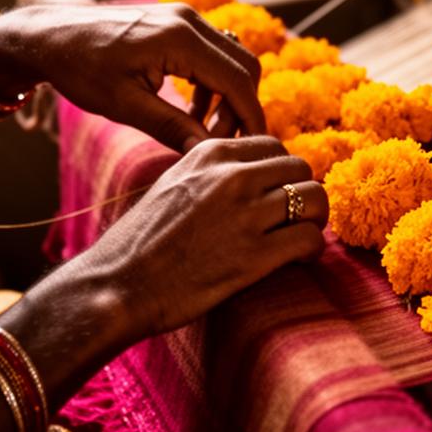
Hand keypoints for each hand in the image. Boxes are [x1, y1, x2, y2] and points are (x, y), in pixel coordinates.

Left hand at [0, 3, 264, 152]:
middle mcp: (189, 20)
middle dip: (241, 108)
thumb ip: (171, 126)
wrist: (50, 36)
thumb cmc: (80, 70)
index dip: (251, 117)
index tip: (255, 147)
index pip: (238, 80)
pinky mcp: (177, 22)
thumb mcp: (125, 105)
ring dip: (226, 97)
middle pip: (243, 67)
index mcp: (180, 38)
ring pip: (230, 60)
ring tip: (201, 131)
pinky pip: (211, 54)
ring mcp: (184, 17)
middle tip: (221, 143)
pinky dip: (211, 84)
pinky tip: (190, 110)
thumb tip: (208, 153)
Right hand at [0, 137, 329, 431]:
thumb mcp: (174, 182)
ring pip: (314, 199)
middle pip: (300, 169)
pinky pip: (309, 239)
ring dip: (314, 220)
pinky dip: (312, 250)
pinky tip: (299, 260)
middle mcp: (231, 176)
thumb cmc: (142, 241)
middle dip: (302, 193)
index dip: (280, 174)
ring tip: (300, 238)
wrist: (116, 285)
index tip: (275, 197)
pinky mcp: (254, 255)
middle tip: (293, 220)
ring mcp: (245, 214)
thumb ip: (212, 172)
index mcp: (210, 153)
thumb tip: (254, 174)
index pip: (274, 147)